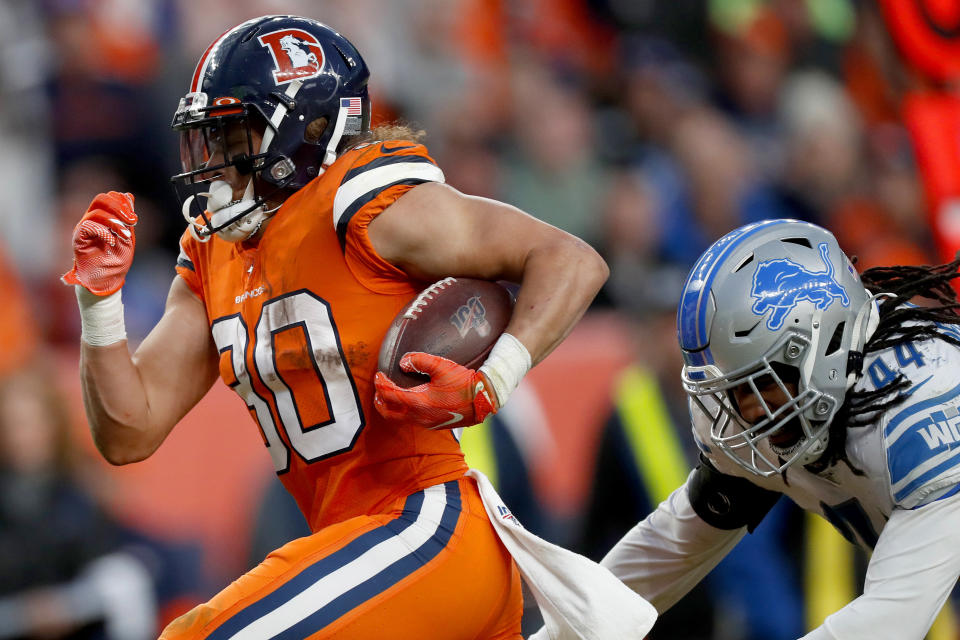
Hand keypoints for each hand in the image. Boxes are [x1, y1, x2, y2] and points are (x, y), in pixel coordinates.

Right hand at [61, 191, 137, 295]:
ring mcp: (84, 228)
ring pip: (96, 212)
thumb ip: (127, 219)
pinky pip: (87, 226)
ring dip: (115, 222)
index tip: (134, 219)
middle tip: (132, 222)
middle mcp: (92, 219)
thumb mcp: (127, 237)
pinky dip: (102, 231)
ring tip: (125, 236)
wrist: (107, 280)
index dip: (123, 203)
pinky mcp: (78, 238)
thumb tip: (129, 196)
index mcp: (104, 217)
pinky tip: (111, 241)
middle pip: (101, 199)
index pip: (110, 198)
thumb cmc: (116, 260)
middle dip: (119, 208)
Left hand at [374, 352, 497, 428]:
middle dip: (380, 402)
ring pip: (401, 419)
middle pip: (389, 414)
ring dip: (392, 408)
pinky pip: (413, 420)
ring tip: (391, 397)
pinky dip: (405, 411)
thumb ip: (419, 361)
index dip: (380, 384)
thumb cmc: (463, 383)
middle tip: (378, 391)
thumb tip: (404, 362)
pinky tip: (410, 402)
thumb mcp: (441, 366)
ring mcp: (426, 423)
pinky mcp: (434, 425)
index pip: (389, 394)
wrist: (483, 401)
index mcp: (418, 402)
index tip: (378, 375)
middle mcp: (419, 416)